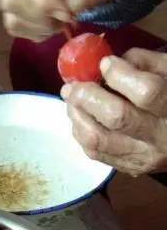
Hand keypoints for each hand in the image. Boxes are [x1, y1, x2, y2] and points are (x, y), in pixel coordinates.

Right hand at [0, 0, 127, 40]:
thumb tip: (73, 9)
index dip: (43, 4)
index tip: (69, 14)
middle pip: (12, 2)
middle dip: (42, 20)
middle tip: (69, 18)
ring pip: (11, 16)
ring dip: (37, 28)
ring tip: (62, 21)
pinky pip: (14, 22)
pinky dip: (33, 30)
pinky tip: (53, 22)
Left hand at [61, 49, 166, 176]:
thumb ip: (143, 62)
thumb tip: (107, 64)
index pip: (146, 92)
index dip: (118, 74)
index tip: (104, 63)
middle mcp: (159, 137)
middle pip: (116, 117)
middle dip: (87, 97)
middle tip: (73, 86)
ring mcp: (142, 156)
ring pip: (98, 139)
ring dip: (77, 116)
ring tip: (72, 100)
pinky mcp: (128, 167)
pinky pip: (94, 152)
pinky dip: (81, 132)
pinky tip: (80, 118)